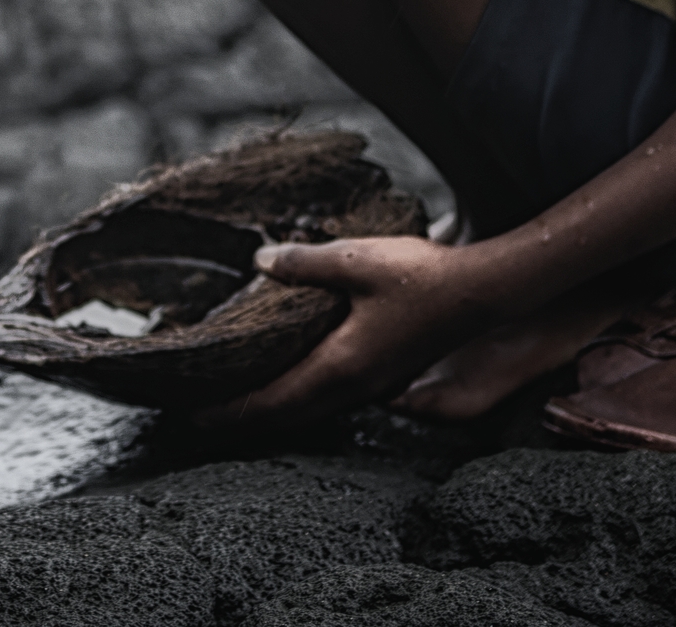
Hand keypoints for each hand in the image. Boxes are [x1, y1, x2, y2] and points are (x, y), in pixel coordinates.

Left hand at [197, 237, 488, 429]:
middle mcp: (353, 386)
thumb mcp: (355, 260)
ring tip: (241, 395)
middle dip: (244, 416)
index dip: (232, 409)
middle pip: (288, 414)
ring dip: (274, 407)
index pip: (273, 401)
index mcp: (339, 367)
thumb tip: (260, 261)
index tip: (193, 414)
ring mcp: (372, 384)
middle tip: (205, 412)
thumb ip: (304, 263)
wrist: (481, 293)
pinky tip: (292, 373)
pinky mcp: (384, 372)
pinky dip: (300, 393)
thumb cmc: (421, 278)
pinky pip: (329, 394)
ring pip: (310, 408)